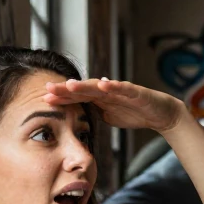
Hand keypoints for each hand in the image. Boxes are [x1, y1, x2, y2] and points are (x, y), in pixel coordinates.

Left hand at [44, 78, 185, 132]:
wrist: (159, 113)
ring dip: (84, 85)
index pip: (77, 96)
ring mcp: (120, 89)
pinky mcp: (135, 92)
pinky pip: (123, 88)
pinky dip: (114, 86)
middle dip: (65, 89)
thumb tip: (75, 119)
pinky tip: (104, 84)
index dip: (61, 97)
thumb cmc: (133, 113)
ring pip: (99, 86)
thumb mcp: (108, 116)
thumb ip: (93, 113)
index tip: (43, 98)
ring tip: (70, 85)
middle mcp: (107, 90)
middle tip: (48, 88)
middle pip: (83, 89)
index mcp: (99, 98)